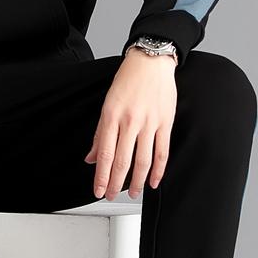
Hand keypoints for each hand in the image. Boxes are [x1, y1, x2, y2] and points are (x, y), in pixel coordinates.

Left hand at [83, 49, 176, 199]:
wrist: (151, 61)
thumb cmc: (128, 80)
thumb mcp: (107, 103)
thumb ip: (100, 133)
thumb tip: (92, 157)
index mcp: (111, 115)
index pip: (105, 154)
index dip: (101, 176)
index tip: (98, 190)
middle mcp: (130, 121)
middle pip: (122, 160)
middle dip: (115, 183)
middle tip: (111, 195)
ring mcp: (149, 122)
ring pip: (142, 160)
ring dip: (136, 181)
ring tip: (132, 193)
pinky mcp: (165, 123)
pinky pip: (162, 152)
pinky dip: (158, 170)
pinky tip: (153, 182)